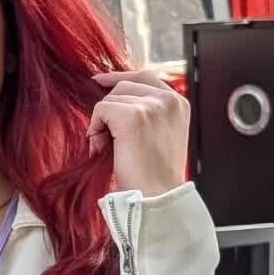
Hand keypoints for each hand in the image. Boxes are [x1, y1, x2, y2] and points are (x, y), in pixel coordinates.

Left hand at [88, 71, 190, 197]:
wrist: (158, 198)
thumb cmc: (154, 177)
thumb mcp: (159, 137)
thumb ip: (148, 115)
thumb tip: (114, 100)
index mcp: (178, 103)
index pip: (145, 76)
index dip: (119, 78)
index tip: (99, 82)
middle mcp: (168, 100)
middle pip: (124, 85)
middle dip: (109, 108)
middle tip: (105, 139)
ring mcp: (152, 106)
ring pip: (111, 98)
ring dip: (102, 122)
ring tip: (107, 148)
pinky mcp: (133, 116)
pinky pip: (101, 110)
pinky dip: (95, 129)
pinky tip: (101, 148)